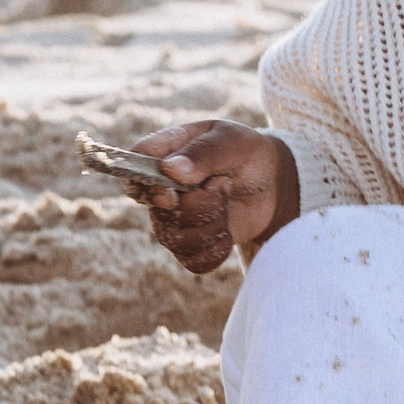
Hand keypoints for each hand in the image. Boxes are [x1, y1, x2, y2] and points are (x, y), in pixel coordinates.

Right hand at [126, 119, 293, 274]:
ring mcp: (171, 221)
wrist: (269, 183)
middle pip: (160, 211)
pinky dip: (219, 247)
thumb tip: (170, 169)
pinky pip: (195, 261)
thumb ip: (204, 152)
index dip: (148, 184)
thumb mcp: (233, 141)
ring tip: (228, 201)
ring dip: (214, 223)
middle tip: (224, 182)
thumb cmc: (245, 153)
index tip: (174, 190)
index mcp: (162, 155)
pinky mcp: (188, 246)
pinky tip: (228, 228)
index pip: (134, 169)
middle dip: (201, 203)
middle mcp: (159, 191)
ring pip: (178, 239)